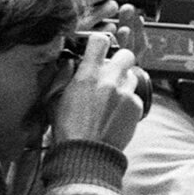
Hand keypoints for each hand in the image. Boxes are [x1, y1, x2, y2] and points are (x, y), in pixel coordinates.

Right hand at [48, 31, 146, 150]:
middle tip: (112, 71)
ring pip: (132, 76)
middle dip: (120, 60)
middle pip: (126, 55)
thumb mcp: (57, 97)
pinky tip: (117, 112)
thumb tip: (73, 66)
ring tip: (112, 96)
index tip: (99, 46)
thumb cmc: (68, 128)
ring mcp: (125, 94)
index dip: (99, 42)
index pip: (99, 42)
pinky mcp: (136, 107)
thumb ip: (68, 77)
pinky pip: (135, 97)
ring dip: (124, 82)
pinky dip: (128, 102)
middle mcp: (109, 81)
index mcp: (87, 75)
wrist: (86, 152)